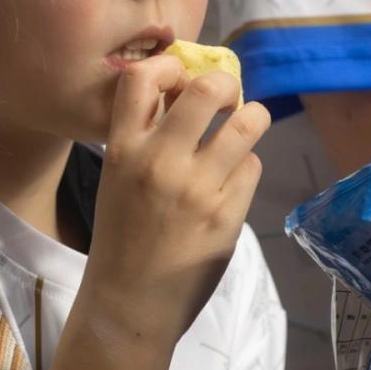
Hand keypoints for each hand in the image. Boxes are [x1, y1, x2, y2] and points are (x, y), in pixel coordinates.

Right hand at [81, 54, 270, 346]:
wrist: (129, 303)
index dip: (171, 66)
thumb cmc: (123, 235)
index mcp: (123, 149)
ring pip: (247, 123)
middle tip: (227, 100)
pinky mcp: (226, 216)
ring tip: (242, 132)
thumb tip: (187, 93)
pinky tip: (232, 183)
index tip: (183, 79)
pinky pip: (252, 167)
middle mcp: (159, 162)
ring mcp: (196, 189)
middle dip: (226, 86)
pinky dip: (246, 168)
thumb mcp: (118, 176)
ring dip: (251, 120)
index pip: (142, 77)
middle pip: (209, 88)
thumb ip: (146, 136)